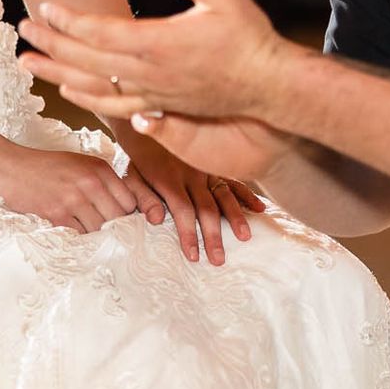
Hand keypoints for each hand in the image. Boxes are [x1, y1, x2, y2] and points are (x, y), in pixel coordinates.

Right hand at [0, 146, 138, 233]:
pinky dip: (77, 237)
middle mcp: (90, 183)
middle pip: (118, 218)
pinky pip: (79, 236)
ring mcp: (74, 200)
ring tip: (83, 229)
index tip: (116, 219)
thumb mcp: (79, 165)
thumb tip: (124, 208)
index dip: (125, 213)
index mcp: (99, 168)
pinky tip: (69, 230)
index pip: (129, 201)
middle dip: (113, 227)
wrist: (9, 168)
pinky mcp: (57, 215)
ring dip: (94, 234)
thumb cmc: (44, 168)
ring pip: (100, 230)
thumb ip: (102, 181)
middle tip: (102, 230)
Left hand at [19, 0, 289, 122]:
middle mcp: (148, 73)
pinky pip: (112, 106)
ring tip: (26, 63)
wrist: (269, 85)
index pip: (101, 33)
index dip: (70, 21)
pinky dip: (85, 98)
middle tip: (21, 30)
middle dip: (51, 44)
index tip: (46, 7)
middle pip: (86, 60)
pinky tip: (67, 90)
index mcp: (158, 44)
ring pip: (92, 86)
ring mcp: (152, 93)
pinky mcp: (159, 106)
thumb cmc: (249, 35)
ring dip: (56, 73)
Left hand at [120, 131, 266, 265]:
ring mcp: (206, 169)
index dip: (188, 234)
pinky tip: (259, 209)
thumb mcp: (131, 178)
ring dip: (235, 217)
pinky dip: (247, 194)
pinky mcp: (214, 166)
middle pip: (206, 208)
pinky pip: (233, 180)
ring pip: (224, 195)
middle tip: (219, 260)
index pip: (182, 211)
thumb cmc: (138, 160)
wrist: (150, 128)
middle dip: (213, 236)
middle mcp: (191, 175)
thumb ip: (143, 198)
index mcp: (169, 179)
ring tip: (244, 237)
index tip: (193, 256)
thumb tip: (157, 220)